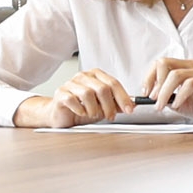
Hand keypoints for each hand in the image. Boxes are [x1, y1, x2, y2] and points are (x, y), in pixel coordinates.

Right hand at [16, 67, 132, 127]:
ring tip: (93, 115)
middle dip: (109, 106)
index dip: (123, 97)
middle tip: (109, 116)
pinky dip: (80, 109)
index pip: (113, 83)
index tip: (129, 109)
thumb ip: (116, 104)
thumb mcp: (103, 107)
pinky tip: (81, 113)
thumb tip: (132, 105)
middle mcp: (83, 76)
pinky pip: (72, 100)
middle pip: (102, 88)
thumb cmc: (82, 109)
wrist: (61, 115)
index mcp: (95, 75)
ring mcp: (70, 83)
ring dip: (94, 109)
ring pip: (88, 93)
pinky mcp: (60, 93)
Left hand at [138, 57, 192, 126]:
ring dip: (164, 92)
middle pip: (164, 63)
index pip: (160, 63)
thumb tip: (148, 97)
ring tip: (162, 105)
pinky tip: (177, 105)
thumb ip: (164, 96)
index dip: (149, 77)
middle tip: (154, 99)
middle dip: (155, 83)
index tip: (145, 92)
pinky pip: (189, 85)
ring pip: (175, 75)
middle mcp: (191, 66)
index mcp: (182, 67)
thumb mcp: (176, 100)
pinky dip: (179, 96)